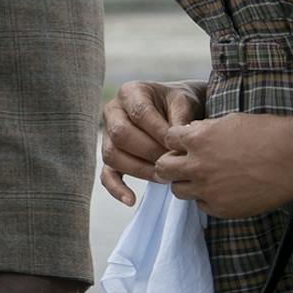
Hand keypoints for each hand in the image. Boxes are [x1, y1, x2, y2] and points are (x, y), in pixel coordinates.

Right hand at [100, 80, 207, 205]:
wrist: (180, 111)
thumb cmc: (182, 105)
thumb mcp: (185, 103)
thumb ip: (181, 120)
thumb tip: (175, 147)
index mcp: (130, 92)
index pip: (139, 113)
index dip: (159, 131)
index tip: (179, 145)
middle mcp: (113, 110)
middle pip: (121, 135)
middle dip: (149, 152)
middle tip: (173, 163)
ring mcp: (108, 134)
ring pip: (112, 155)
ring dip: (139, 170)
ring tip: (164, 177)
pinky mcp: (111, 155)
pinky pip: (106, 174)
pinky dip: (116, 188)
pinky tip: (131, 200)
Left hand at [152, 113, 292, 218]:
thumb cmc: (269, 133)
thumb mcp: (230, 121)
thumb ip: (205, 130)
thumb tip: (191, 135)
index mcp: (198, 139)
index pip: (167, 140)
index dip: (176, 140)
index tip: (185, 142)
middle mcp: (198, 166)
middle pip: (163, 168)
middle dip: (170, 164)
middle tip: (182, 163)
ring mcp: (209, 190)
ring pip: (178, 191)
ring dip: (186, 182)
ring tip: (203, 177)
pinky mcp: (223, 209)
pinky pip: (202, 206)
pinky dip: (207, 198)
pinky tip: (223, 189)